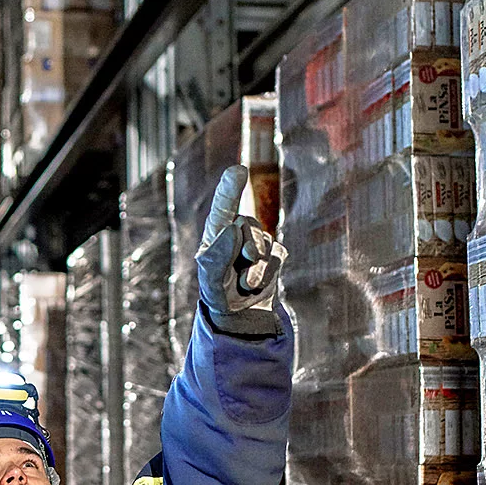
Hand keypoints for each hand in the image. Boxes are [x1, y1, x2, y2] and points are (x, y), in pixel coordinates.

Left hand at [195, 165, 286, 335]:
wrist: (238, 313)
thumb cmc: (217, 290)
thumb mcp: (210, 276)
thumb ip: (218, 253)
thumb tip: (233, 227)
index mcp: (217, 231)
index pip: (224, 206)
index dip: (231, 187)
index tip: (239, 171)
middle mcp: (238, 230)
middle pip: (247, 224)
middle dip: (245, 248)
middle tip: (238, 267)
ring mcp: (258, 241)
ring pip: (263, 242)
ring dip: (254, 267)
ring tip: (243, 283)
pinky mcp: (274, 254)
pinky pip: (275, 258)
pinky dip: (264, 275)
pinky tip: (254, 285)